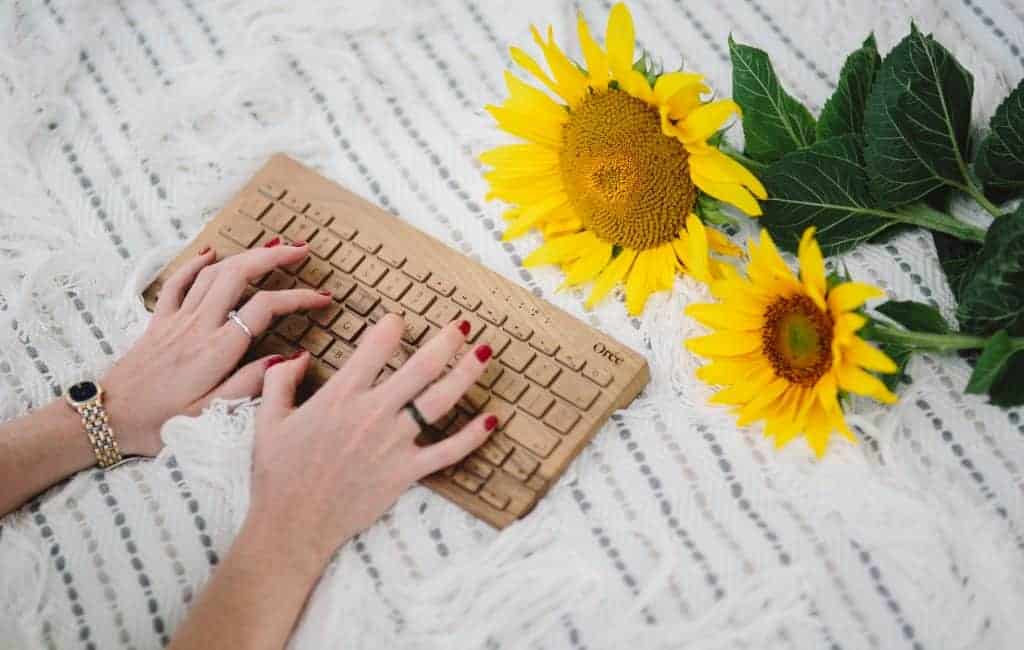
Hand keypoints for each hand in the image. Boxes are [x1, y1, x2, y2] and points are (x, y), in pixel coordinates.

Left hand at [104, 240, 331, 454]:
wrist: (107, 419)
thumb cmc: (160, 423)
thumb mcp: (212, 414)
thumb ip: (252, 384)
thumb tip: (291, 359)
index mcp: (217, 350)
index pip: (266, 308)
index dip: (298, 298)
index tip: (322, 299)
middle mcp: (198, 326)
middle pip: (239, 274)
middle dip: (273, 257)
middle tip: (301, 252)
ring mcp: (177, 319)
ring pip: (214, 273)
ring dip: (244, 255)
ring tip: (271, 247)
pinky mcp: (159, 321)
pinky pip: (179, 283)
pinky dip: (197, 264)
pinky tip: (211, 253)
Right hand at [244, 314, 495, 565]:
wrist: (291, 526)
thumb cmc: (278, 474)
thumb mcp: (267, 419)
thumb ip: (280, 380)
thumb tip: (300, 355)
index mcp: (340, 396)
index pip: (376, 345)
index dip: (392, 326)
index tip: (399, 320)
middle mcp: (372, 413)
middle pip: (421, 367)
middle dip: (445, 341)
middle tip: (461, 325)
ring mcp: (393, 443)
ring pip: (440, 400)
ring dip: (466, 373)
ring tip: (483, 352)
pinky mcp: (406, 472)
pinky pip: (448, 452)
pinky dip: (473, 436)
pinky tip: (492, 419)